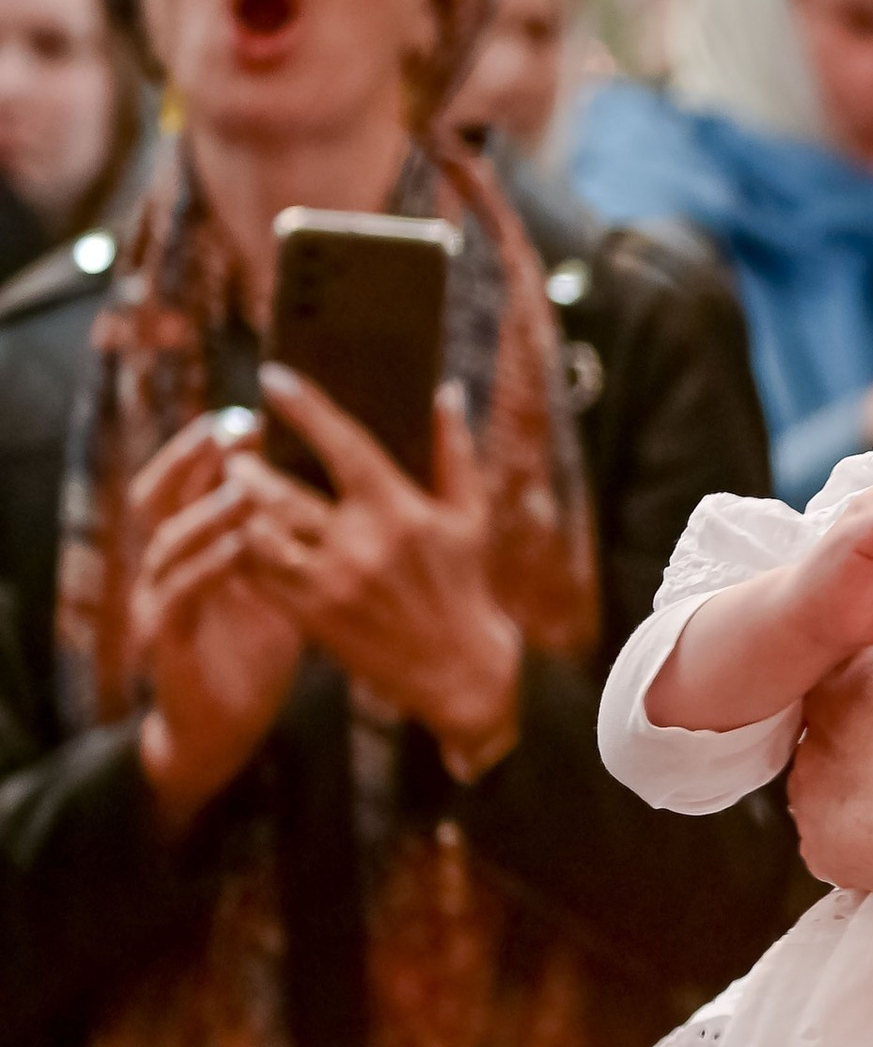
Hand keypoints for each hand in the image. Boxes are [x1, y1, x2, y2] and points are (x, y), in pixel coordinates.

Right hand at [128, 416, 306, 832]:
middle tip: (236, 429)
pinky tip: (237, 548)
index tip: (251, 413)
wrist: (220, 727)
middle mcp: (166, 562)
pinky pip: (178, 594)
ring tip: (245, 484)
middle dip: (195, 458)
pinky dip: (206, 567)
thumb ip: (293, 536)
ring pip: (168, 539)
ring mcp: (158, 598)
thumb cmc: (255, 649)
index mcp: (193, 543)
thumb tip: (343, 484)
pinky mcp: (164, 640)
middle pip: (161, 491)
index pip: (189, 477)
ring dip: (206, 509)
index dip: (210, 444)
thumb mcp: (280, 583)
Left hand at [233, 370, 522, 761]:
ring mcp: (332, 584)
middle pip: (281, 492)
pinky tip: (236, 536)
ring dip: (236, 508)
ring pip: (260, 534)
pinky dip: (243, 551)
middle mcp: (361, 544)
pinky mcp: (313, 618)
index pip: (343, 444)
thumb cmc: (464, 583)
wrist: (457, 670)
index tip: (272, 376)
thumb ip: (454, 451)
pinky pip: (260, 575)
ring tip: (228, 491)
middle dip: (247, 466)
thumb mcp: (469, 516)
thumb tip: (445, 392)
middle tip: (232, 449)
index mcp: (400, 510)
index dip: (305, 407)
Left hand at [788, 617, 872, 899]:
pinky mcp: (817, 844)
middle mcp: (815, 735)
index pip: (852, 684)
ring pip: (830, 794)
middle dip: (870, 750)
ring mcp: (810, 793)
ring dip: (862, 799)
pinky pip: (832, 845)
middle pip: (838, 739)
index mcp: (847, 682)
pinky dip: (859, 845)